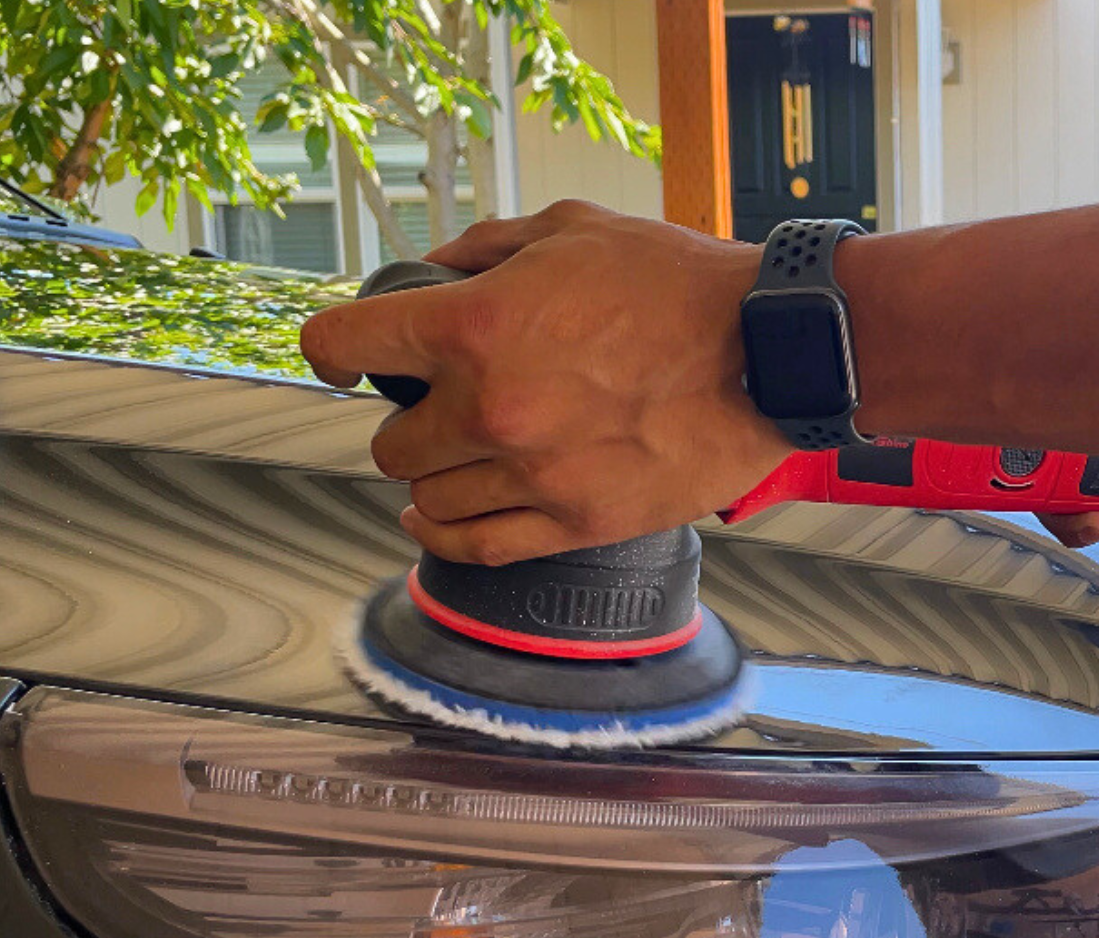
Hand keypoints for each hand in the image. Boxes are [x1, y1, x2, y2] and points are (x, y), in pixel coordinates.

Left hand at [299, 201, 788, 564]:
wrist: (768, 353)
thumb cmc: (680, 285)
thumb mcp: (571, 229)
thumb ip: (484, 247)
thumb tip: (431, 269)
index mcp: (475, 327)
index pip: (343, 346)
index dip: (330, 349)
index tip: (339, 358)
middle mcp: (490, 409)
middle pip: (388, 442)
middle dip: (404, 421)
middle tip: (436, 407)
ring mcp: (532, 474)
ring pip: (428, 498)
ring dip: (434, 477)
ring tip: (456, 460)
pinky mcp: (576, 521)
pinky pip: (478, 547)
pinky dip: (445, 536)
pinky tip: (438, 520)